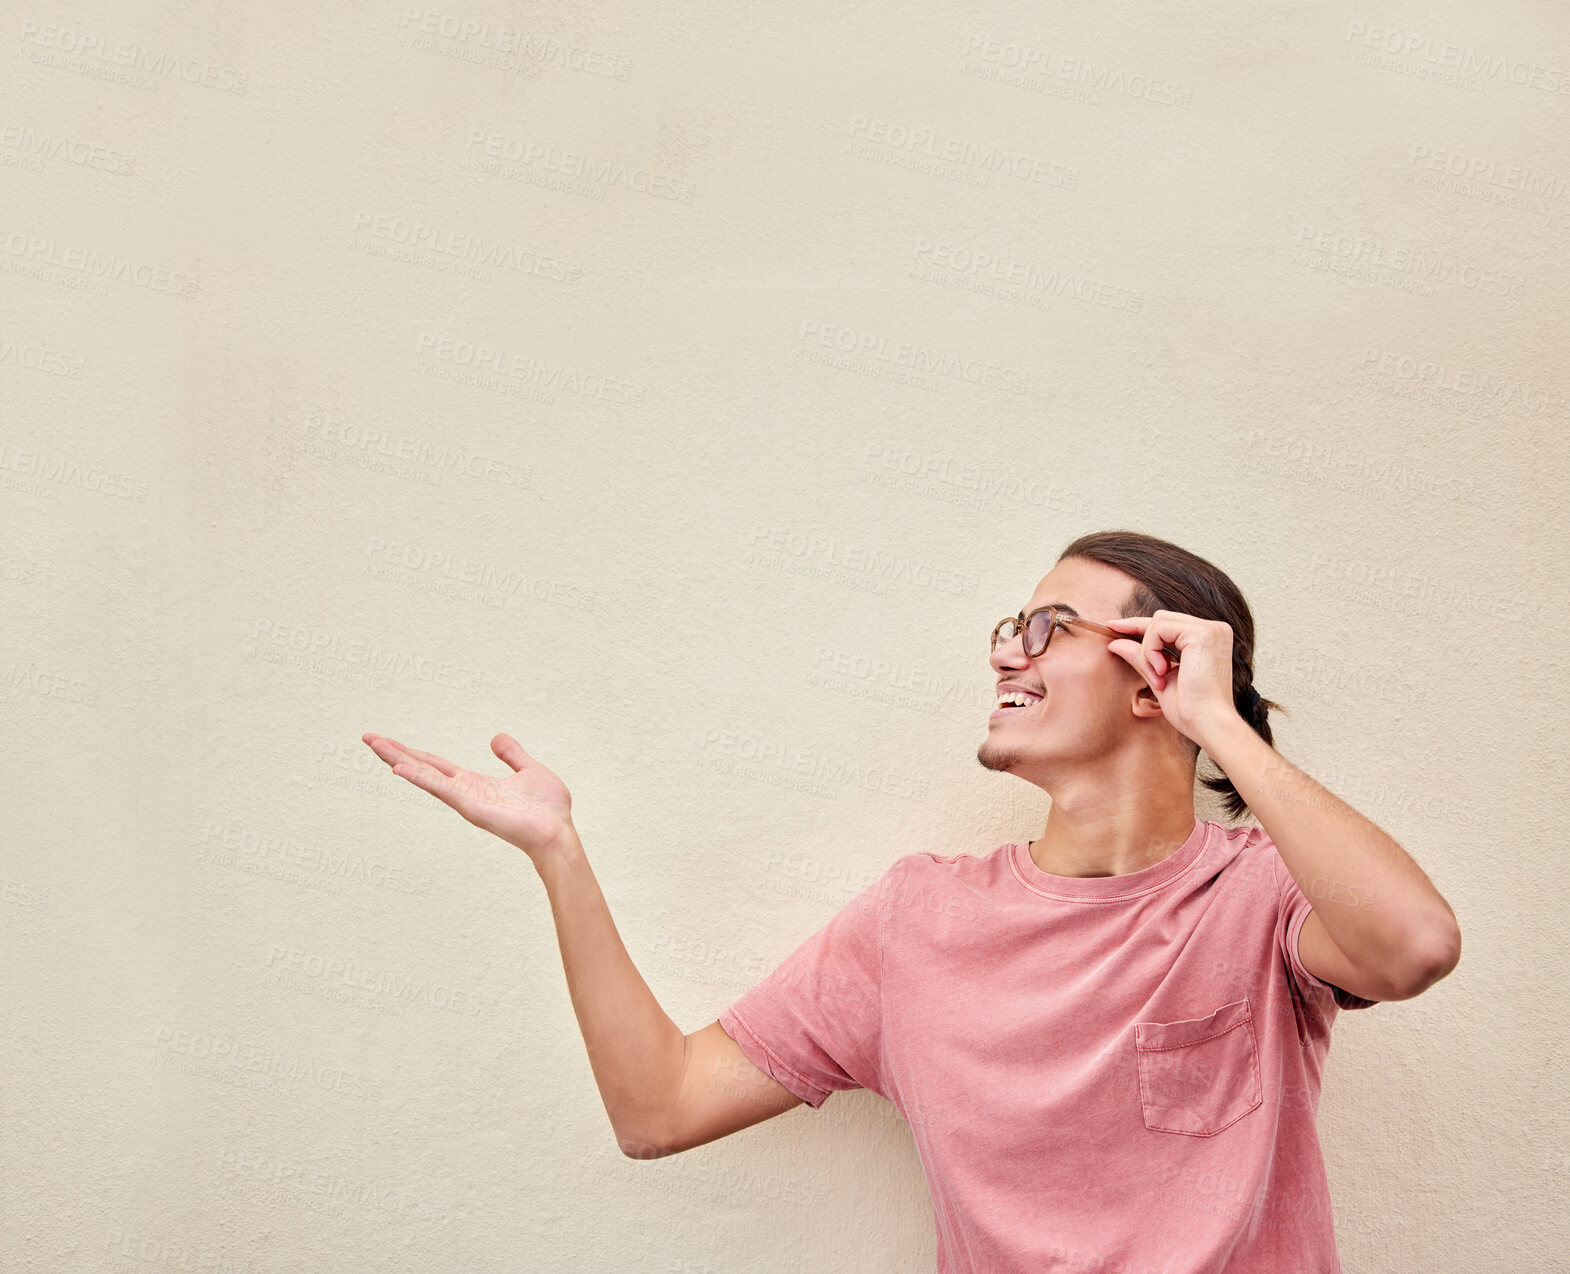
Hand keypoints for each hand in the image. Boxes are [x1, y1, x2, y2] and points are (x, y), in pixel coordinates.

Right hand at [362, 732, 574, 862]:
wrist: (559, 832)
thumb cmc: (548, 810)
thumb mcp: (529, 770)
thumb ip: (512, 755)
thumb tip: (496, 737)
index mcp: (474, 784)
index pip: (435, 765)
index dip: (413, 753)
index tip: (388, 741)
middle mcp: (463, 792)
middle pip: (422, 768)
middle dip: (395, 754)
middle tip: (367, 737)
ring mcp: (464, 801)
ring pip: (425, 776)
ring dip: (399, 760)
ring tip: (375, 745)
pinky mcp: (471, 808)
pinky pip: (441, 789)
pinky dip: (420, 778)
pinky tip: (399, 768)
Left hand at [1101, 611, 1238, 745]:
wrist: (1206, 723)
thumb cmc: (1189, 709)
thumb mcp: (1159, 678)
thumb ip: (1142, 658)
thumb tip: (1115, 643)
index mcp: (1209, 639)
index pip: (1168, 624)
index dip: (1138, 624)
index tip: (1113, 625)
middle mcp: (1214, 629)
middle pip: (1161, 619)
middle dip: (1144, 644)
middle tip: (1150, 673)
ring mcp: (1210, 629)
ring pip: (1157, 623)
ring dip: (1148, 652)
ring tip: (1159, 677)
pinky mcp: (1202, 633)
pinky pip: (1159, 629)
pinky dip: (1151, 651)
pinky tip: (1162, 672)